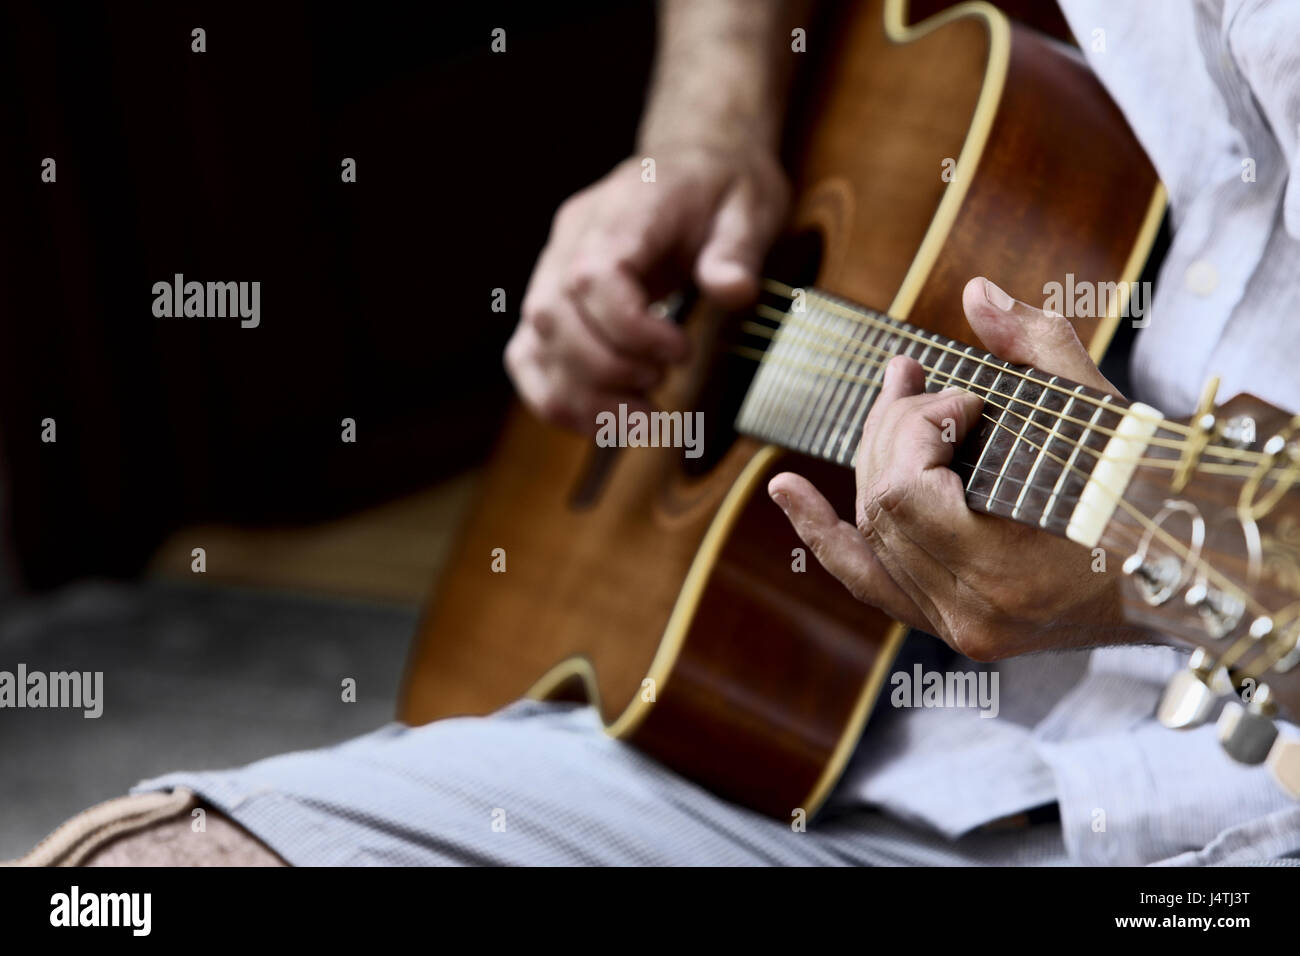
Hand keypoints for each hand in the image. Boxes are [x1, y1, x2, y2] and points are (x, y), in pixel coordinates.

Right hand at [505, 147, 788, 431]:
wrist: (696, 161)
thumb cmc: (722, 186)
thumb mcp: (751, 207)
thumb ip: (737, 251)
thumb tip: (732, 292)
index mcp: (621, 211)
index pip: (592, 276)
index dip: (628, 329)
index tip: (678, 353)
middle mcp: (571, 238)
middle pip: (552, 315)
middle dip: (606, 371)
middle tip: (660, 388)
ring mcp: (553, 269)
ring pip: (533, 343)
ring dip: (581, 397)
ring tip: (640, 421)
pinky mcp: (554, 300)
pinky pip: (529, 356)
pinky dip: (558, 399)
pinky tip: (604, 423)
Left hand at [768, 277, 1135, 660]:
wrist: (1198, 574)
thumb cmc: (1154, 490)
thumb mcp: (1101, 416)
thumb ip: (1036, 349)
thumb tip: (975, 290)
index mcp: (1004, 573)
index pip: (902, 493)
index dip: (915, 428)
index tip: (968, 397)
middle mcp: (971, 615)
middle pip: (879, 508)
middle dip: (889, 431)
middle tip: (914, 380)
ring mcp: (960, 629)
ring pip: (870, 537)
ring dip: (868, 461)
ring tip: (888, 398)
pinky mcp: (956, 627)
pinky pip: (873, 584)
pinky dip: (828, 537)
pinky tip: (785, 493)